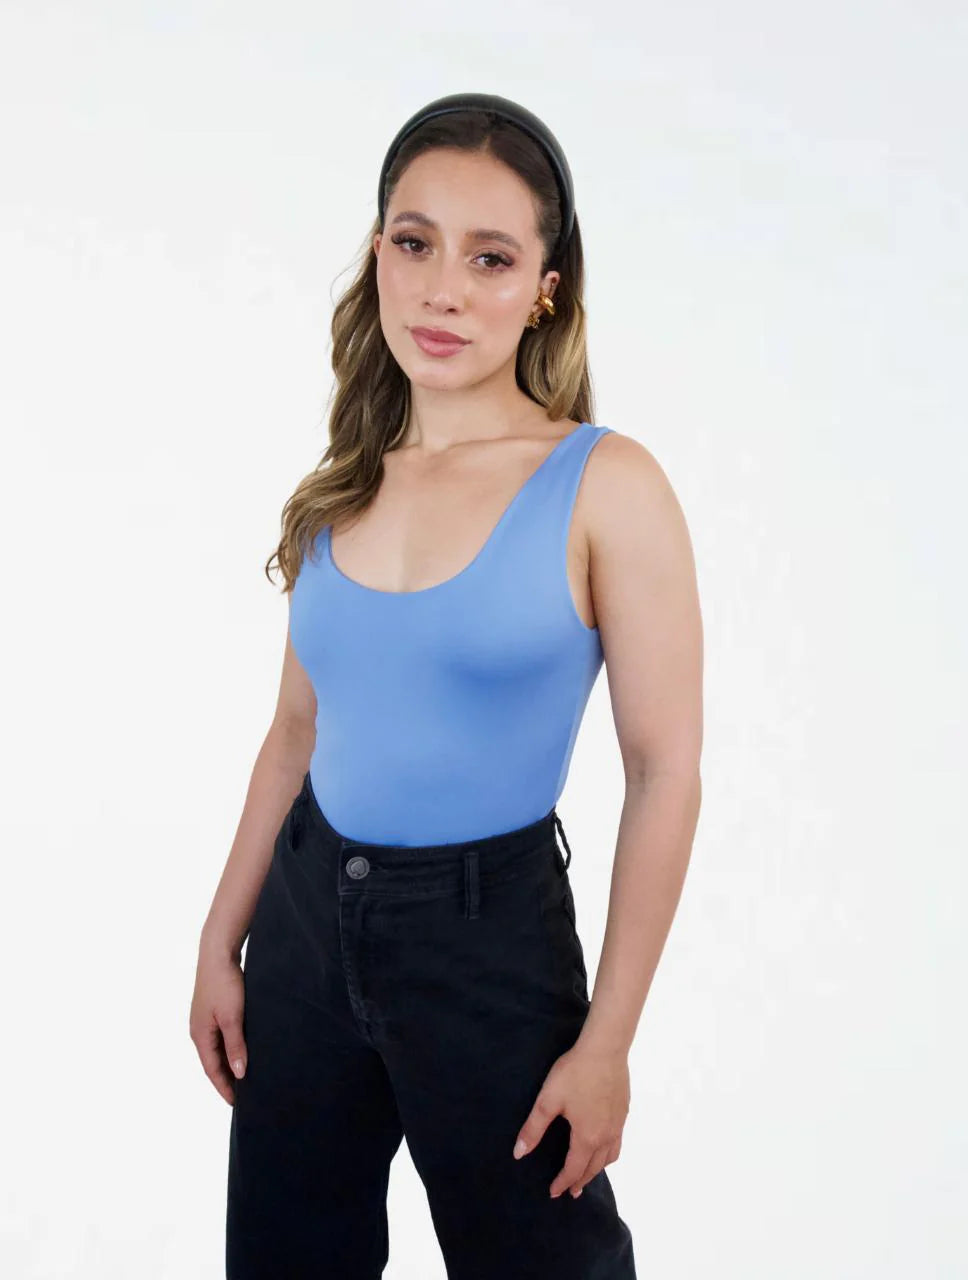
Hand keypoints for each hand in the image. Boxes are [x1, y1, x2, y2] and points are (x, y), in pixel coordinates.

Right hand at [189, 944, 246, 1104]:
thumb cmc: (224, 983)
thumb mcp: (232, 1017)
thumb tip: (239, 1073)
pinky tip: (243, 1049)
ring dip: (229, 1063)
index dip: (224, 1087)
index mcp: (200, 1035)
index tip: (236, 1104)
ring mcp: (205, 1020)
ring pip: (217, 1050)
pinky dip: (231, 1048)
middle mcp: (199, 1031)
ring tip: (245, 1077)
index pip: (212, 1070)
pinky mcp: (214, 1010)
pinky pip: (222, 1036)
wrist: (218, 952)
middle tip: (243, 1095)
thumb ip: (235, 1045)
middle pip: (213, 1062)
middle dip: (226, 1079)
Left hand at [512, 1042, 629, 1198]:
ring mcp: (618, 1124)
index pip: (574, 1169)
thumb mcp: (548, 1100)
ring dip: (597, 1169)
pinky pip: (617, 1142)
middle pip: (594, 1167)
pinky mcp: (624, 1111)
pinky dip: (608, 1153)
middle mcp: (606, 1136)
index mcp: (587, 1137)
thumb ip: (534, 1128)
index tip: (553, 1192)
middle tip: (571, 1191)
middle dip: (580, 1180)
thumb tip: (519, 1154)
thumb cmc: (575, 1073)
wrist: (605, 1049)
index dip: (562, 1182)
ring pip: (609, 1156)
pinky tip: (603, 1144)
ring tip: (588, 1172)